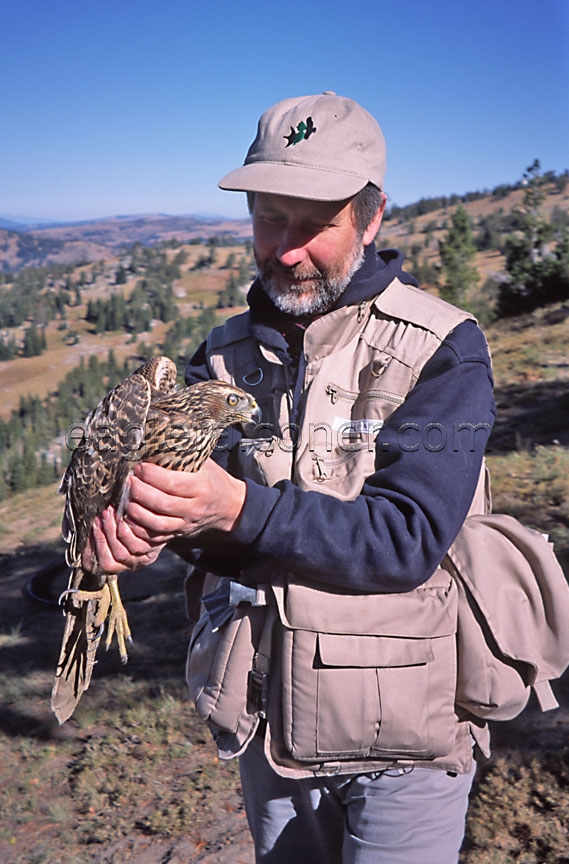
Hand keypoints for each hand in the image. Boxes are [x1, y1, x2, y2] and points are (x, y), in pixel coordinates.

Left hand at [84, 459, 246, 573]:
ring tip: (126, 498)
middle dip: (139, 491)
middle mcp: (194, 507)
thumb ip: (181, 453)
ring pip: (157, 523)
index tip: (138, 466)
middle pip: (161, 503)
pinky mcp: (179, 533)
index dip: (151, 475)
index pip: (172, 483)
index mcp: (201, 486)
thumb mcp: (203, 462)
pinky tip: (130, 516)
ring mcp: (186, 523)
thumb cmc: (211, 478)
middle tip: (128, 481)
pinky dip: (139, 528)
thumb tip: (156, 434)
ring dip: (136, 511)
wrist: (227, 505)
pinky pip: (156, 536)